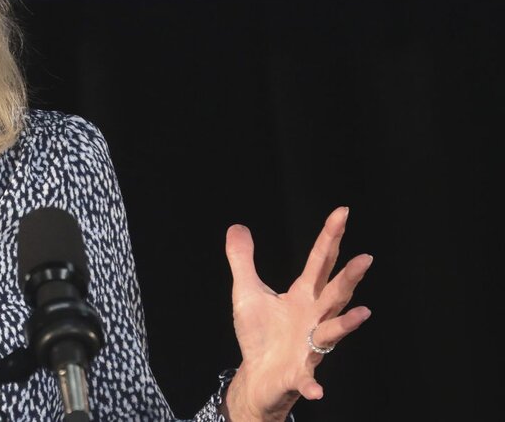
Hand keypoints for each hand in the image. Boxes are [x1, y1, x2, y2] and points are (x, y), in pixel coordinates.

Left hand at [221, 207, 372, 421]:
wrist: (258, 376)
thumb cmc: (260, 334)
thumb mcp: (246, 292)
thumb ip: (243, 260)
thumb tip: (237, 227)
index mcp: (303, 296)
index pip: (320, 262)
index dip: (330, 237)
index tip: (342, 212)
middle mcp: (314, 318)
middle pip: (335, 294)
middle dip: (349, 278)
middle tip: (366, 258)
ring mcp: (310, 346)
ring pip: (332, 331)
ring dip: (347, 324)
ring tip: (364, 313)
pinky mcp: (298, 373)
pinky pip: (308, 378)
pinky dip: (312, 384)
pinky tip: (317, 390)